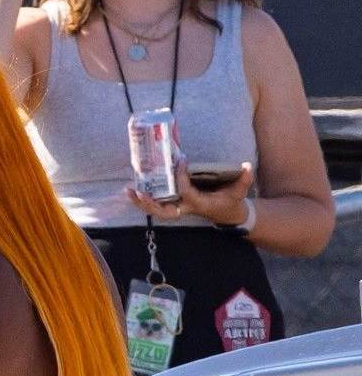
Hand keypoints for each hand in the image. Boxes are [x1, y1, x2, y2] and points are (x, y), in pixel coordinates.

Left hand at [127, 160, 254, 224]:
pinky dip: (144, 199)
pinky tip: (132, 189)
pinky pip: (156, 204)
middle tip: (138, 192)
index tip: (180, 161)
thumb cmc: (231, 202)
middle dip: (150, 203)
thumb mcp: (240, 191)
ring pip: (156, 210)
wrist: (227, 214)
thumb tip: (248, 166)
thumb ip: (244, 179)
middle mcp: (185, 208)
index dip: (181, 178)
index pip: (186, 192)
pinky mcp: (174, 204)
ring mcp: (178, 208)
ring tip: (128, 190)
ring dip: (140, 202)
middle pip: (163, 211)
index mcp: (199, 204)